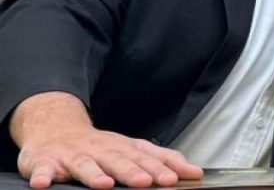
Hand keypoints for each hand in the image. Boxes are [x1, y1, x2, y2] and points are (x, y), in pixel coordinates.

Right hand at [11, 92, 202, 188]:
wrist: (55, 129)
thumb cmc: (99, 146)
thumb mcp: (130, 149)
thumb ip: (159, 159)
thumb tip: (192, 170)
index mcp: (123, 147)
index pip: (146, 157)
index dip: (160, 167)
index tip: (175, 178)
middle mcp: (101, 149)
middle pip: (118, 160)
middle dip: (133, 171)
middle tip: (146, 182)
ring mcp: (73, 155)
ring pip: (84, 165)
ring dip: (94, 174)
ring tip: (103, 185)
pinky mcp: (45, 161)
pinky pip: (42, 169)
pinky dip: (42, 176)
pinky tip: (43, 184)